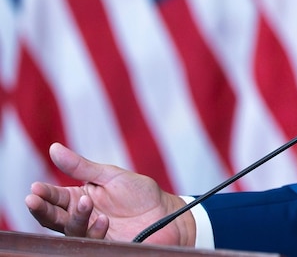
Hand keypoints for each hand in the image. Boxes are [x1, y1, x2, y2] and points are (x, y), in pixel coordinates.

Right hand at [24, 143, 194, 244]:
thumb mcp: (110, 175)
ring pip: (72, 230)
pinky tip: (103, 219)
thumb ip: (81, 167)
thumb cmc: (139, 193)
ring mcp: (92, 233)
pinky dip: (95, 229)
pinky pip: (93, 241)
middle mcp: (81, 218)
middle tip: (33, 200)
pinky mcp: (105, 245)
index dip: (43, 194)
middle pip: (53, 218)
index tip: (34, 188)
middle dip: (42, 210)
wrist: (167, 213)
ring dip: (76, 216)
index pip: (54, 198)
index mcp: (79, 199)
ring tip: (86, 201)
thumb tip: (54, 148)